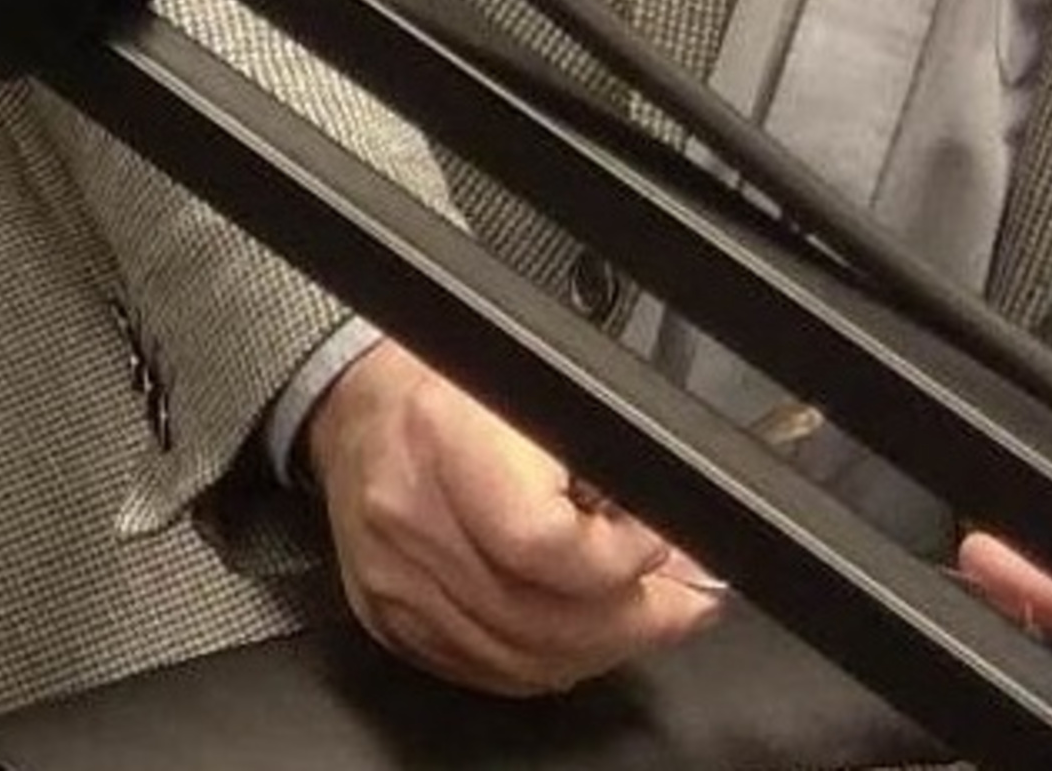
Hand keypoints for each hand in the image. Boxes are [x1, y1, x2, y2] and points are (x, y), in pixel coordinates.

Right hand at [304, 339, 725, 693]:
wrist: (361, 403)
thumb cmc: (451, 382)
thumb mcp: (533, 383)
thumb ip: (594, 445)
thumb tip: (663, 507)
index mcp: (448, 446)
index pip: (539, 542)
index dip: (617, 555)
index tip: (661, 539)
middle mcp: (414, 526)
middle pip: (536, 619)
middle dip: (634, 620)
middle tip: (690, 603)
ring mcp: (397, 586)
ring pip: (516, 659)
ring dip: (601, 649)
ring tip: (654, 622)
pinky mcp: (390, 622)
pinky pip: (481, 668)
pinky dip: (545, 661)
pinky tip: (587, 639)